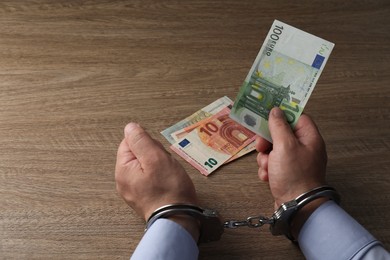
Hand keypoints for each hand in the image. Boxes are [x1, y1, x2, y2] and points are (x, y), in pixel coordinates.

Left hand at [115, 123, 198, 239]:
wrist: (177, 219)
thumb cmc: (168, 188)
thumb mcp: (156, 158)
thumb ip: (141, 141)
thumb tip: (130, 127)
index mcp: (122, 169)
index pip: (130, 142)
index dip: (147, 143)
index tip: (159, 153)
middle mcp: (123, 181)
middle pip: (138, 155)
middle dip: (154, 155)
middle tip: (165, 165)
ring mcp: (133, 191)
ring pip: (146, 166)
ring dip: (159, 166)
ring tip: (168, 174)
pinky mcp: (143, 198)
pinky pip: (150, 179)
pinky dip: (159, 177)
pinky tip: (168, 183)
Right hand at [256, 108, 326, 237]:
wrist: (296, 206)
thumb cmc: (294, 174)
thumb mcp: (285, 145)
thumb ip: (278, 126)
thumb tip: (275, 110)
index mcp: (309, 138)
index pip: (297, 117)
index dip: (282, 115)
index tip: (268, 115)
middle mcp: (304, 148)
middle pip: (281, 134)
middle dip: (267, 141)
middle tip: (261, 147)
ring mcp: (295, 162)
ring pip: (273, 150)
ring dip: (265, 157)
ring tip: (267, 167)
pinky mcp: (287, 173)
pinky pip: (272, 164)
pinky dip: (267, 169)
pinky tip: (268, 176)